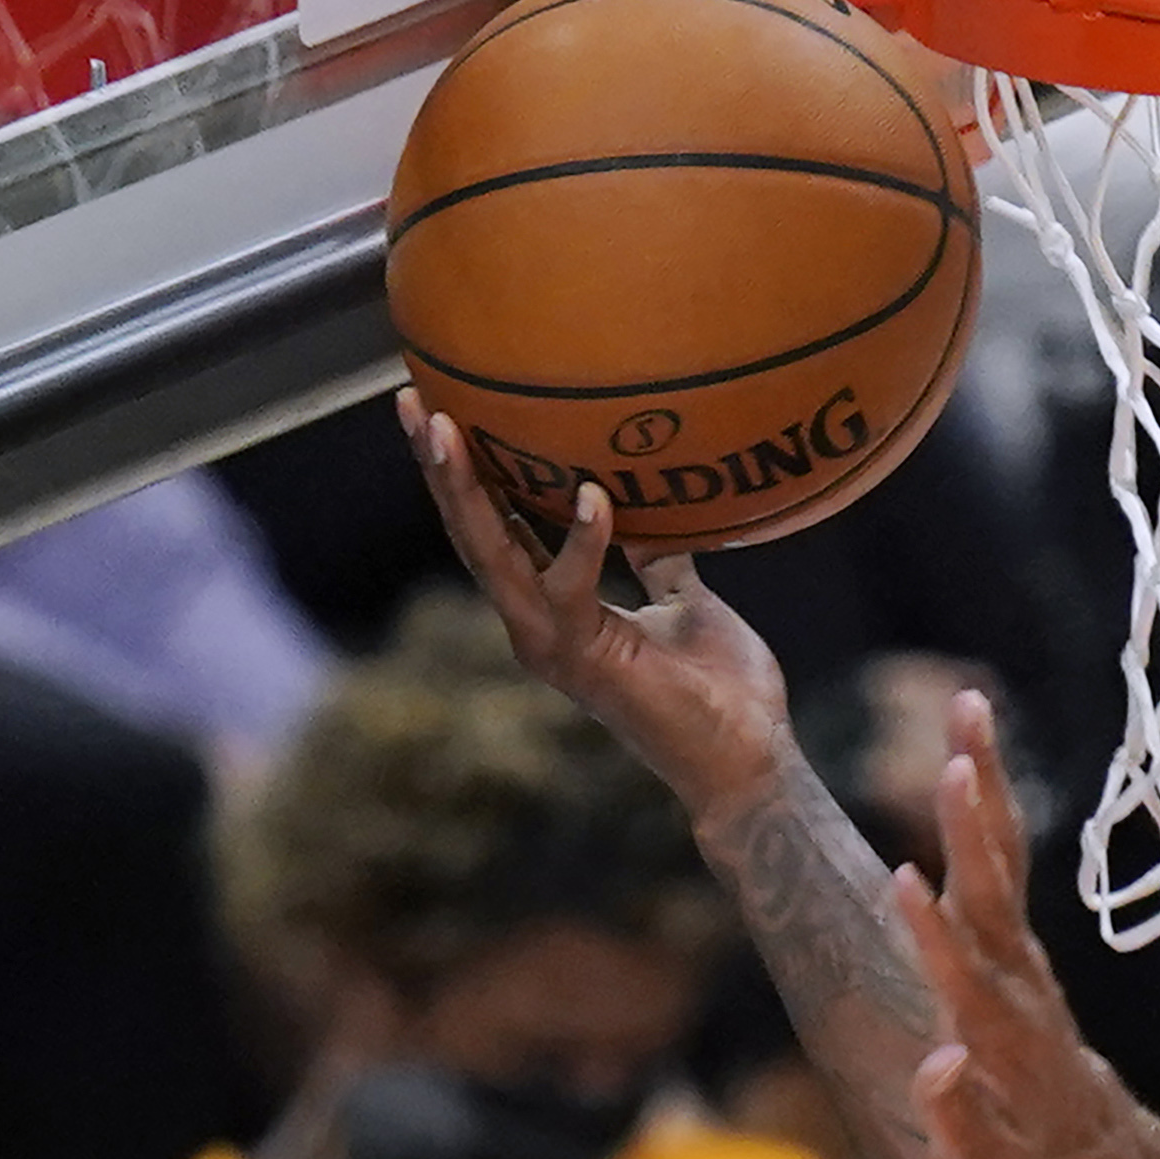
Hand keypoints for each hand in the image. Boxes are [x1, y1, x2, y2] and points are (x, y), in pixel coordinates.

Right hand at [397, 392, 796, 814]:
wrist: (748, 759)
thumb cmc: (724, 690)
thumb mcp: (688, 603)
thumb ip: (659, 559)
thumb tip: (660, 510)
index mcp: (555, 607)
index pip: (496, 527)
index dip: (467, 472)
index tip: (443, 407)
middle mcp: (537, 624)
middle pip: (471, 532)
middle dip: (438, 467)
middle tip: (412, 399)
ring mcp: (552, 644)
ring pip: (491, 554)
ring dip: (465, 490)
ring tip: (445, 426)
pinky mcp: (585, 659)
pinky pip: (570, 588)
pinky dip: (583, 541)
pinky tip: (594, 494)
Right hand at [899, 741, 1152, 1158]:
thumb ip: (960, 1127)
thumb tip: (935, 1062)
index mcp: (999, 1040)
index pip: (963, 979)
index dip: (934, 936)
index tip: (905, 882)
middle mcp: (1016, 985)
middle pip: (992, 894)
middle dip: (969, 827)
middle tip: (952, 756)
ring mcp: (1022, 959)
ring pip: (1001, 859)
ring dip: (983, 786)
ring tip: (966, 708)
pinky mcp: (1018, 946)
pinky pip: (1001, 863)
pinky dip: (985, 808)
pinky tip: (967, 752)